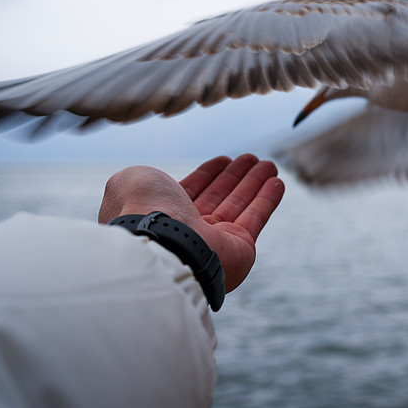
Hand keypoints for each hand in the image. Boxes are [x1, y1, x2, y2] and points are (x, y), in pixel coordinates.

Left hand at [98, 154, 284, 292]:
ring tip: (269, 163)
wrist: (160, 243)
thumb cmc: (142, 209)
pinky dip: (267, 200)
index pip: (192, 191)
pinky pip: (256, 219)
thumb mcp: (131, 181)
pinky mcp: (240, 250)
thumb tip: (150, 185)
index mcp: (161, 215)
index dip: (209, 174)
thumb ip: (142, 178)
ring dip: (255, 183)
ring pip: (240, 205)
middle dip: (236, 176)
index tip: (224, 159)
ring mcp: (214, 241)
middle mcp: (187, 230)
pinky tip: (276, 182)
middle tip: (252, 158)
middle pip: (219, 196)